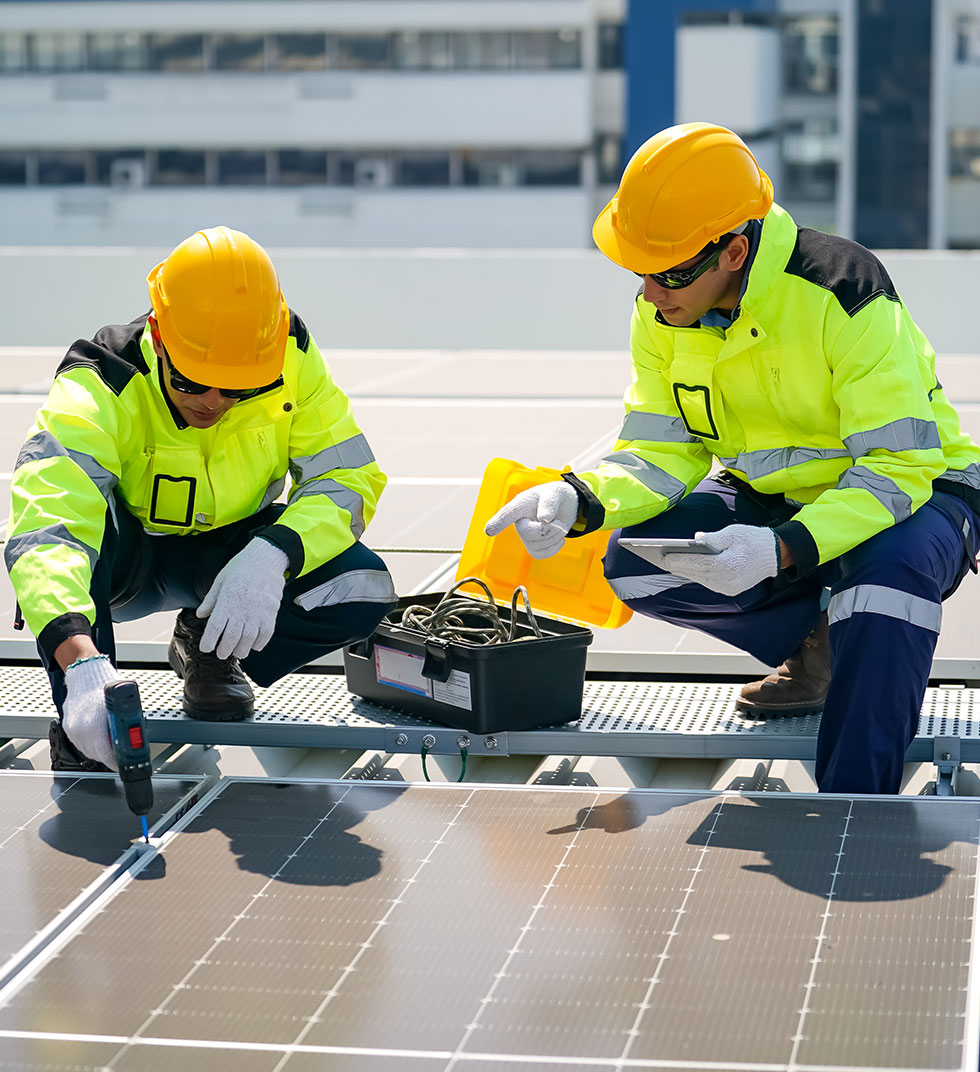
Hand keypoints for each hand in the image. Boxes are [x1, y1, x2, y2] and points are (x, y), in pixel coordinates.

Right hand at [62, 655, 121, 769]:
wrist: (86, 676)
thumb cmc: (106, 687)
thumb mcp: (123, 706)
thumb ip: (126, 724)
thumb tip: (135, 738)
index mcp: (94, 725)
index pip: (106, 753)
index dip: (117, 761)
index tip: (124, 763)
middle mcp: (80, 729)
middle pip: (97, 754)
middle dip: (110, 756)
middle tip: (121, 755)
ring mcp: (72, 729)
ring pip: (88, 751)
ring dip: (100, 751)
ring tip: (111, 745)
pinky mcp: (68, 728)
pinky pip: (81, 743)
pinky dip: (91, 744)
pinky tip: (99, 738)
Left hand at [198, 538, 289, 659]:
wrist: (265, 559)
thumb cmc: (241, 568)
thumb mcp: (220, 581)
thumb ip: (210, 600)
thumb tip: (201, 614)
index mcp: (226, 602)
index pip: (214, 629)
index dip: (208, 642)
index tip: (206, 648)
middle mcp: (241, 611)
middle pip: (230, 639)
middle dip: (224, 650)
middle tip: (222, 653)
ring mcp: (257, 613)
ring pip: (248, 641)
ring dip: (242, 650)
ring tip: (238, 651)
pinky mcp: (270, 613)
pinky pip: (266, 635)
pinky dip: (260, 643)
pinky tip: (255, 645)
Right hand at [484, 480, 578, 558]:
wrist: (564, 506)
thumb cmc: (555, 496)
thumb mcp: (555, 493)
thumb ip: (549, 502)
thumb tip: (544, 519)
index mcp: (521, 504)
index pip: (508, 514)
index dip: (499, 522)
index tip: (489, 530)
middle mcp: (520, 520)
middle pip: (527, 533)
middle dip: (547, 530)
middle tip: (559, 524)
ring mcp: (525, 535)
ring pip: (535, 546)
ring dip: (554, 538)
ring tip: (560, 526)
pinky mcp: (533, 546)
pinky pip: (540, 554)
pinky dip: (554, 548)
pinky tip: (558, 538)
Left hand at [655, 524, 779, 596]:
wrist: (776, 554)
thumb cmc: (753, 539)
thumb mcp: (733, 532)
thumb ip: (713, 538)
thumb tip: (695, 540)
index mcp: (727, 565)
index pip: (697, 563)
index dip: (679, 560)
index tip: (663, 557)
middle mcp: (727, 580)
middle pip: (696, 573)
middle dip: (678, 566)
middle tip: (660, 560)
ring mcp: (729, 587)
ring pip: (701, 579)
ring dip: (685, 571)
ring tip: (670, 563)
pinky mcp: (730, 589)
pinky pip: (709, 582)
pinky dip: (697, 575)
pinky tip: (686, 568)